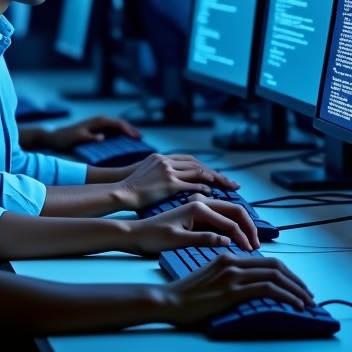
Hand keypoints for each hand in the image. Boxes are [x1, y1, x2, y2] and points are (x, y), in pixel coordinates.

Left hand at [42, 114, 141, 152]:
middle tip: (141, 139)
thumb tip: (102, 138)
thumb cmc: (65, 138)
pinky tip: (123, 141)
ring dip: (126, 131)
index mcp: (98, 121)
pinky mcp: (96, 129)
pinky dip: (120, 134)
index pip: (118, 124)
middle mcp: (99, 120)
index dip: (129, 130)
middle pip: (120, 123)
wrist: (53, 136)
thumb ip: (89, 137)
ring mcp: (98, 124)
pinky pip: (111, 130)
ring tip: (136, 140)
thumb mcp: (76, 138)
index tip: (137, 138)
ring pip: (116, 126)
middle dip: (131, 129)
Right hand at [116, 153, 238, 209]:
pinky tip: (211, 193)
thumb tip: (171, 176)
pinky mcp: (168, 184)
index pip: (190, 159)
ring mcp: (168, 172)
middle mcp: (166, 161)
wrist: (121, 191)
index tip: (216, 175)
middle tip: (230, 182)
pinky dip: (203, 187)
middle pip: (198, 164)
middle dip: (215, 173)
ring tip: (226, 187)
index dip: (204, 167)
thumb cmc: (132, 185)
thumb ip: (160, 169)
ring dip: (214, 179)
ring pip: (198, 172)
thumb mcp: (146, 171)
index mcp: (162, 157)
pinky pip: (191, 184)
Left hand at [128, 198, 260, 254]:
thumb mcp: (178, 241)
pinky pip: (220, 217)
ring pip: (228, 213)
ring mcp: (198, 207)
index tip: (251, 251)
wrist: (135, 234)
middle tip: (257, 245)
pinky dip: (231, 226)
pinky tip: (237, 236)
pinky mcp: (196, 214)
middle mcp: (200, 202)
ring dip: (242, 226)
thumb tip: (228, 242)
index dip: (243, 236)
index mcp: (197, 206)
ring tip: (251, 242)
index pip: (230, 220)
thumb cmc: (153, 238)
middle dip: (248, 227)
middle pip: (234, 211)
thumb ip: (204, 239)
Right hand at [166, 252, 315, 325]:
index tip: (296, 286)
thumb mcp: (209, 279)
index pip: (265, 261)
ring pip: (275, 275)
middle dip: (296, 280)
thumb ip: (228, 277)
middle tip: (309, 294)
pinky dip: (287, 295)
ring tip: (308, 301)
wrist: (169, 300)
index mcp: (228, 258)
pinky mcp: (232, 290)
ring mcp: (233, 275)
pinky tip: (296, 305)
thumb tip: (248, 287)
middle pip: (275, 265)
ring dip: (296, 288)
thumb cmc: (186, 295)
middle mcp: (233, 262)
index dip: (286, 273)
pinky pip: (268, 289)